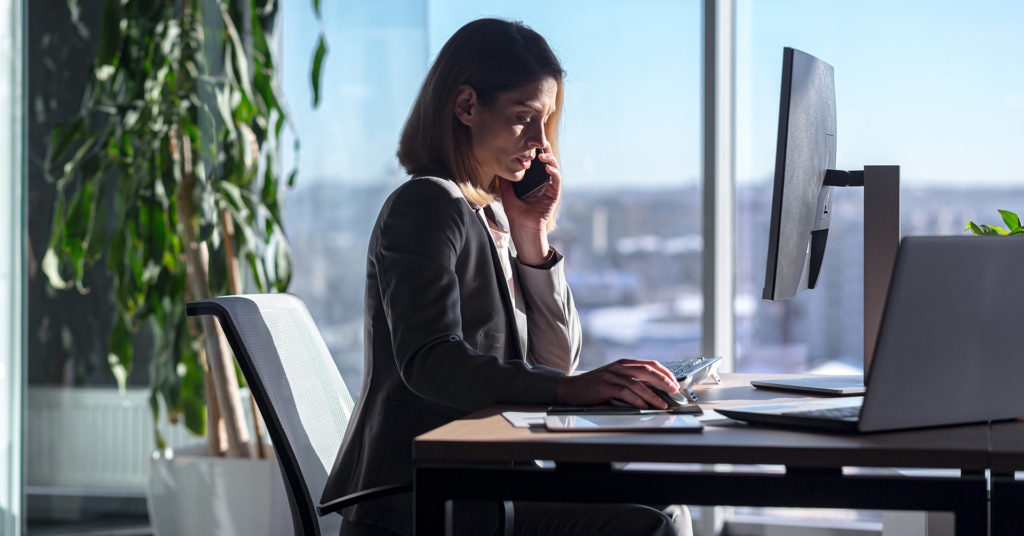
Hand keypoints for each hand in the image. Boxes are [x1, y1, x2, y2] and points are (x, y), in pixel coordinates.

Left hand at [499, 147, 560, 264]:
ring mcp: (550, 187)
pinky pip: (557, 180)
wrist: (522, 227)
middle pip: (547, 162)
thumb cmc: (515, 213)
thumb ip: (506, 180)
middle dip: (545, 150)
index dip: (535, 152)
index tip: (530, 142)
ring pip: (554, 168)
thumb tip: (500, 166)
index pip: (536, 163)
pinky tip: (547, 167)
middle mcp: (543, 182)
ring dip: (550, 159)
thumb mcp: (507, 192)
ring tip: (542, 154)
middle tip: (541, 141)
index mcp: (533, 181)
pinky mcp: (554, 194)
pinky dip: (554, 172)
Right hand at [555, 359, 680, 408]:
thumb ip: (631, 381)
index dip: (665, 373)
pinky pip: (625, 392)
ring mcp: (611, 376)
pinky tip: (644, 406)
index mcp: (624, 363)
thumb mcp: (614, 379)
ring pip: (638, 383)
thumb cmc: (594, 386)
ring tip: (662, 404)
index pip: (650, 364)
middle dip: (664, 381)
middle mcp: (619, 367)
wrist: (570, 388)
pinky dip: (637, 400)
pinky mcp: (604, 386)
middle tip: (674, 390)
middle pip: (647, 370)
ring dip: (653, 395)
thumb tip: (654, 393)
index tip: (675, 383)